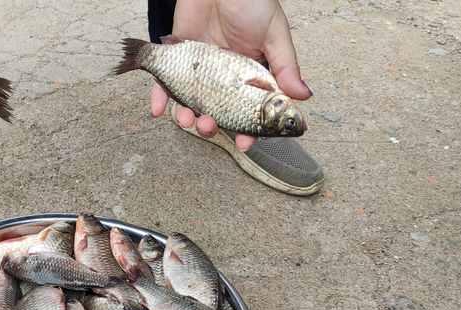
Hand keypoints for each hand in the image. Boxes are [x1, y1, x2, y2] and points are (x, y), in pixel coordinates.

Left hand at [149, 0, 311, 150]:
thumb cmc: (252, 1)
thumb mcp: (274, 33)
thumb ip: (285, 65)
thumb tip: (303, 96)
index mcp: (250, 75)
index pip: (249, 110)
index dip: (247, 130)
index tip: (244, 144)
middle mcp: (224, 77)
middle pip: (216, 111)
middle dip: (211, 125)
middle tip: (208, 127)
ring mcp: (199, 69)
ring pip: (190, 101)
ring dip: (186, 116)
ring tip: (187, 120)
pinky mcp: (177, 57)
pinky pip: (164, 81)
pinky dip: (158, 96)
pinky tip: (157, 110)